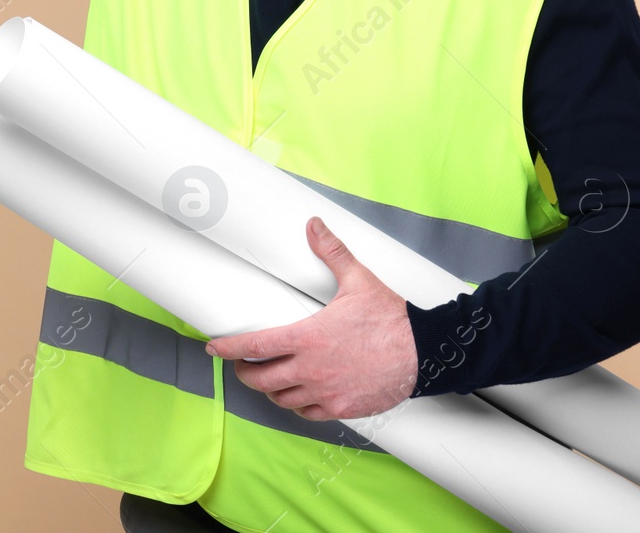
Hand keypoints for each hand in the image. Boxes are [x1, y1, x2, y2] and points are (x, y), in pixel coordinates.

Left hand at [206, 217, 417, 420]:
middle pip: (260, 379)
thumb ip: (331, 253)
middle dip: (245, 372)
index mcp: (307, 337)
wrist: (425, 353)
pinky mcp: (342, 408)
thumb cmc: (391, 319)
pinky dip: (297, 405)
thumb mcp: (358, 280)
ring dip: (270, 390)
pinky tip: (299, 396)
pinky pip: (308, 414)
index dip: (227, 348)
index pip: (253, 346)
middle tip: (243, 364)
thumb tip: (314, 226)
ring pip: (281, 398)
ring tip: (270, 379)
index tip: (213, 348)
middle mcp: (311, 369)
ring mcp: (326, 392)